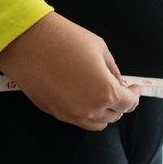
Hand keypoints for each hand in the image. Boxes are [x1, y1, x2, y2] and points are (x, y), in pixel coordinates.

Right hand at [0, 12, 141, 130]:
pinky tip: (84, 97)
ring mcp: (69, 114)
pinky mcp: (53, 112)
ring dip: (103, 112)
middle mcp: (88, 109)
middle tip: (120, 88)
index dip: (135, 95)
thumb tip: (118, 84)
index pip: (128, 104)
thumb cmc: (65, 39)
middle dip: (120, 102)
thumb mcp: (100, 49)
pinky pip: (76, 119)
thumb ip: (113, 71)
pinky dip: (85, 112)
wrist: (27, 40)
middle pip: (113, 115)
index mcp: (105, 92)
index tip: (135, 87)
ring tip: (102, 95)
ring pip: (95, 124)